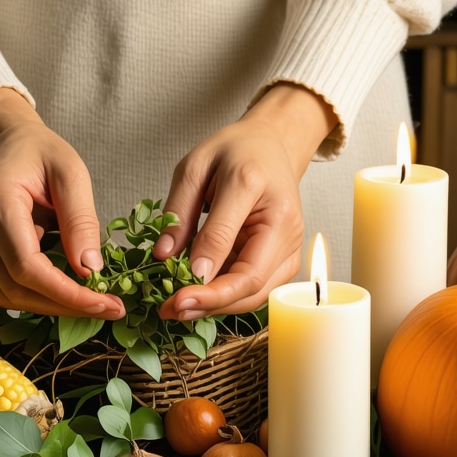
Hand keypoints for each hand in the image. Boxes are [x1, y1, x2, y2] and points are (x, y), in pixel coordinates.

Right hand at [0, 89, 124, 318]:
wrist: (1, 142)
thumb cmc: (39, 153)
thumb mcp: (72, 173)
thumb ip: (81, 220)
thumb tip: (90, 270)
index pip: (25, 266)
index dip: (64, 293)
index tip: (104, 304)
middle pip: (13, 287)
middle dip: (62, 304)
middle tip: (106, 308)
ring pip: (2, 295)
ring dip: (47, 305)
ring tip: (86, 301)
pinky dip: (29, 295)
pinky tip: (58, 288)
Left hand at [153, 84, 336, 318]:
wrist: (271, 146)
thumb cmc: (233, 151)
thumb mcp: (194, 167)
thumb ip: (179, 211)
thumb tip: (165, 258)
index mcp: (255, 186)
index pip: (228, 241)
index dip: (202, 275)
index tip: (174, 295)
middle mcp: (285, 222)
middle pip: (250, 280)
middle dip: (210, 303)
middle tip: (171, 310)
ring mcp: (291, 244)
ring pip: (256, 293)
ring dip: (218, 307)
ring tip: (180, 309)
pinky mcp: (287, 259)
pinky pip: (258, 288)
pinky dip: (229, 299)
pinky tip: (201, 298)